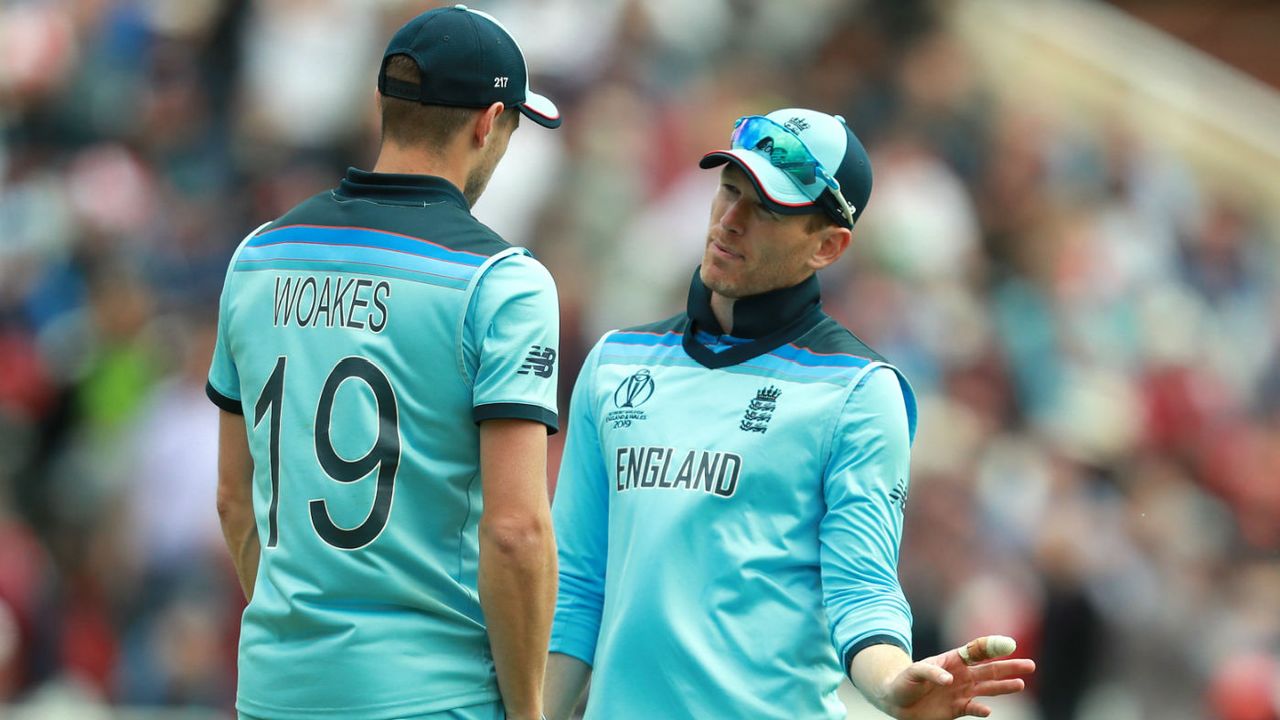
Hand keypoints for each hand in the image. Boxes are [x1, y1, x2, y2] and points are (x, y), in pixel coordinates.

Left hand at [880, 635, 1035, 718]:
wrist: (897, 701)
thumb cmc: (904, 680)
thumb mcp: (913, 672)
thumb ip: (930, 672)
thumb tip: (949, 679)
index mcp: (953, 659)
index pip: (976, 650)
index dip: (992, 646)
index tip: (1010, 645)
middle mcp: (962, 674)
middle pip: (990, 669)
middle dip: (1010, 667)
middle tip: (1030, 665)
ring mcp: (961, 691)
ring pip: (988, 688)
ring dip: (1004, 687)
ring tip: (1021, 684)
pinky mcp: (957, 708)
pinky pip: (973, 709)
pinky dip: (980, 710)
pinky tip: (988, 710)